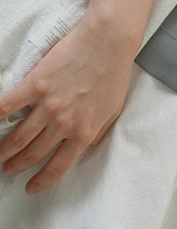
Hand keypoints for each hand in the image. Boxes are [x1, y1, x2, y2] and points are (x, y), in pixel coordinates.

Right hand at [0, 13, 135, 193]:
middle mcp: (64, 123)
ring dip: (5, 150)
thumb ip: (99, 132)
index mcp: (84, 132)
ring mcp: (47, 105)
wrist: (108, 41)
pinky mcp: (35, 85)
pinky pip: (7, 107)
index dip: (42, 181)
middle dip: (17, 166)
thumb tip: (87, 145)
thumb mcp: (114, 111)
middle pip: (34, 154)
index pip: (58, 167)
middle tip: (8, 170)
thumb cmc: (114, 73)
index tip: (31, 187)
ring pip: (19, 137)